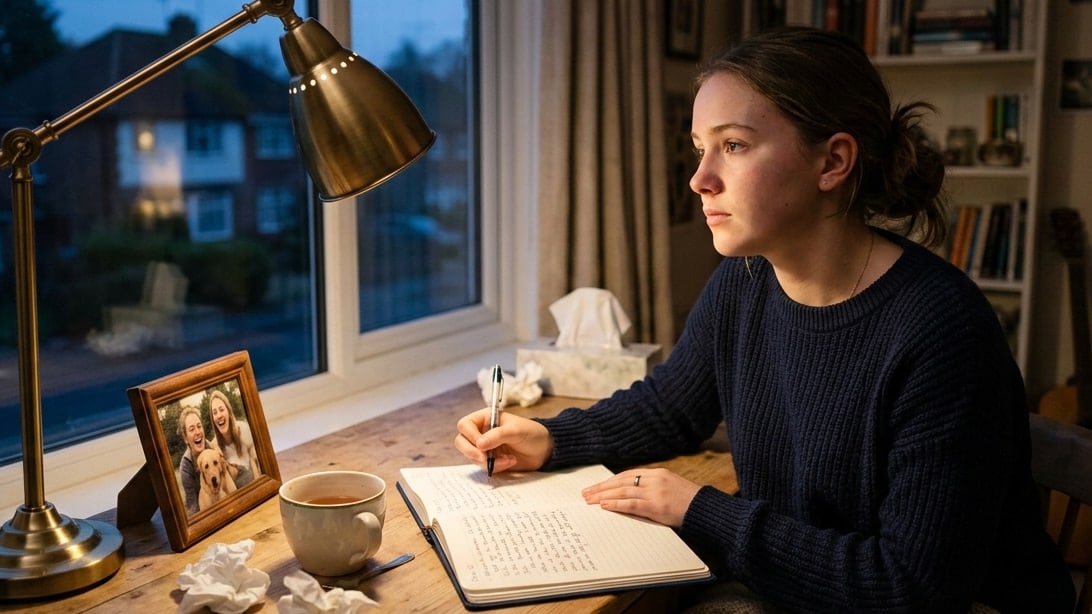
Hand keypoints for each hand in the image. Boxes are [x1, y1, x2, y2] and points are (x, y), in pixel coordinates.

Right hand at [454, 408, 552, 472]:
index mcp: (485, 418)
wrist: (544, 449)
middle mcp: (481, 432)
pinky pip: (483, 467)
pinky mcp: (490, 460)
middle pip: (461, 442)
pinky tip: (510, 461)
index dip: (470, 436)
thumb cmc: (531, 433)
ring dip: (488, 461)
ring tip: (508, 458)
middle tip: (485, 458)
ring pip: (472, 457)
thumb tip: (479, 444)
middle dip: (472, 452)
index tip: (482, 444)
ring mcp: (485, 447)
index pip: (465, 425)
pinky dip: (496, 467)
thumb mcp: (515, 430)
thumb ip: (497, 435)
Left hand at [581, 468, 700, 527]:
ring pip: (623, 491)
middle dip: (602, 488)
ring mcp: (655, 492)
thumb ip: (653, 487)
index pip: (627, 474)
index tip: (597, 486)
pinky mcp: (657, 506)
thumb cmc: (689, 502)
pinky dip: (616, 504)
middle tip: (586, 493)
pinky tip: (605, 506)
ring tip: (590, 500)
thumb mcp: (671, 487)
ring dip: (604, 496)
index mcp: (658, 473)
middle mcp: (655, 479)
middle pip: (621, 481)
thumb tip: (631, 494)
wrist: (706, 510)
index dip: (610, 480)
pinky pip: (632, 504)